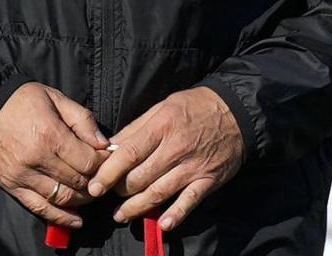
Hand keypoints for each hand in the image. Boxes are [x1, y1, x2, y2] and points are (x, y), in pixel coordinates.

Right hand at [0, 82, 110, 228]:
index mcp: (50, 135)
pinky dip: (59, 217)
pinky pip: (39, 207)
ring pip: (61, 198)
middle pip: (77, 182)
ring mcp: (23, 176)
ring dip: (81, 200)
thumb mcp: (56, 99)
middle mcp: (37, 159)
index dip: (103, 163)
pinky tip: (76, 219)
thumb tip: (104, 144)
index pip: (88, 161)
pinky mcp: (12, 186)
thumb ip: (82, 120)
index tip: (109, 159)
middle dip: (95, 182)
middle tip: (103, 177)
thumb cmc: (22, 101)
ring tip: (91, 193)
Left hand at [87, 86, 244, 231]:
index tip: (94, 186)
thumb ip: (136, 128)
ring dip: (136, 208)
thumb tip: (110, 148)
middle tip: (110, 194)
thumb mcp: (163, 107)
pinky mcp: (208, 180)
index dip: (108, 173)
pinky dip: (176, 215)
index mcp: (162, 126)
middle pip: (140, 178)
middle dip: (120, 190)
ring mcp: (193, 166)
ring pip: (158, 193)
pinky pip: (190, 202)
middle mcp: (176, 148)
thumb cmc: (195, 106)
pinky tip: (162, 225)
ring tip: (121, 215)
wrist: (237, 112)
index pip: (129, 154)